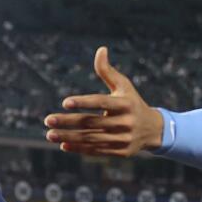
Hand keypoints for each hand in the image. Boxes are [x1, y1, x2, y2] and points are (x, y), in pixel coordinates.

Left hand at [43, 47, 164, 156]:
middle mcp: (125, 122)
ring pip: (91, 138)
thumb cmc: (132, 102)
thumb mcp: (124, 86)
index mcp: (125, 104)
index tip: (65, 102)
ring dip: (68, 137)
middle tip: (47, 120)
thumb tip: (100, 49)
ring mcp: (123, 138)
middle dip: (68, 122)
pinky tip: (63, 145)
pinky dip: (79, 148)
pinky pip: (96, 150)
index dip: (83, 102)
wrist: (153, 129)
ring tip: (50, 134)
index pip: (101, 102)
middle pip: (91, 122)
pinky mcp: (120, 151)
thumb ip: (108, 71)